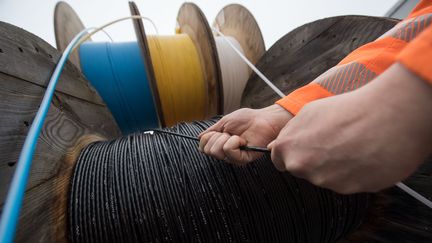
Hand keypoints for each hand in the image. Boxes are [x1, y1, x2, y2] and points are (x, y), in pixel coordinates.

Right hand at [199, 104, 292, 164]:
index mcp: (220, 144)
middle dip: (217, 137)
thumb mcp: (224, 122)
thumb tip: (199, 137)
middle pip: (209, 151)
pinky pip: (229, 151)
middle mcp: (225, 153)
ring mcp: (234, 157)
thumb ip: (211, 131)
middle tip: (230, 133)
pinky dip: (234, 142)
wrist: (263, 119)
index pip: (203, 148)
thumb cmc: (247, 119)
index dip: (208, 137)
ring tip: (237, 136)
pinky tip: (242, 140)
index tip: (219, 131)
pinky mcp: (242, 159)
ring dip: (226, 138)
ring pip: (217, 151)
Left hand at [268, 63, 431, 193]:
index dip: (294, 152)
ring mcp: (328, 181)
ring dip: (336, 166)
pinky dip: (355, 172)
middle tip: (335, 141)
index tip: (306, 146)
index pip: (280, 161)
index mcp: (289, 150)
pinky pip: (348, 182)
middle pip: (303, 170)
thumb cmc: (347, 108)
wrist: (387, 115)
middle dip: (314, 159)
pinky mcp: (352, 190)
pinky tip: (365, 154)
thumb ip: (290, 134)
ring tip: (354, 144)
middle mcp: (305, 169)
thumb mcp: (308, 113)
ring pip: (326, 177)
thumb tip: (275, 147)